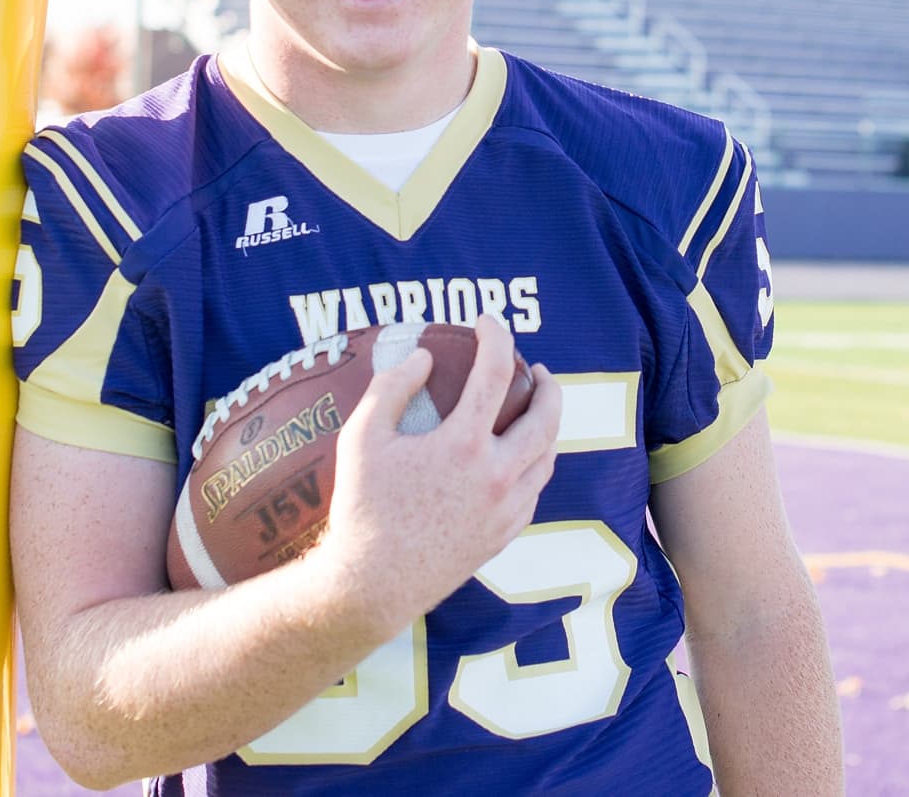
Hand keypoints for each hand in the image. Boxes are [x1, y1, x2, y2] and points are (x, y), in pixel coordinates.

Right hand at [315, 312, 561, 637]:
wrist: (372, 586)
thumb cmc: (361, 509)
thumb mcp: (360, 439)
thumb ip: (391, 387)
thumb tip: (423, 357)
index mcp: (463, 445)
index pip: (494, 372)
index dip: (496, 336)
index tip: (487, 322)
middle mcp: (496, 476)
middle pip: (546, 416)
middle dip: (548, 384)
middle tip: (536, 369)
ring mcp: (506, 509)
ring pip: (548, 456)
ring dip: (547, 424)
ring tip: (532, 409)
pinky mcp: (504, 535)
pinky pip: (534, 491)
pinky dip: (534, 464)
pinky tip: (517, 458)